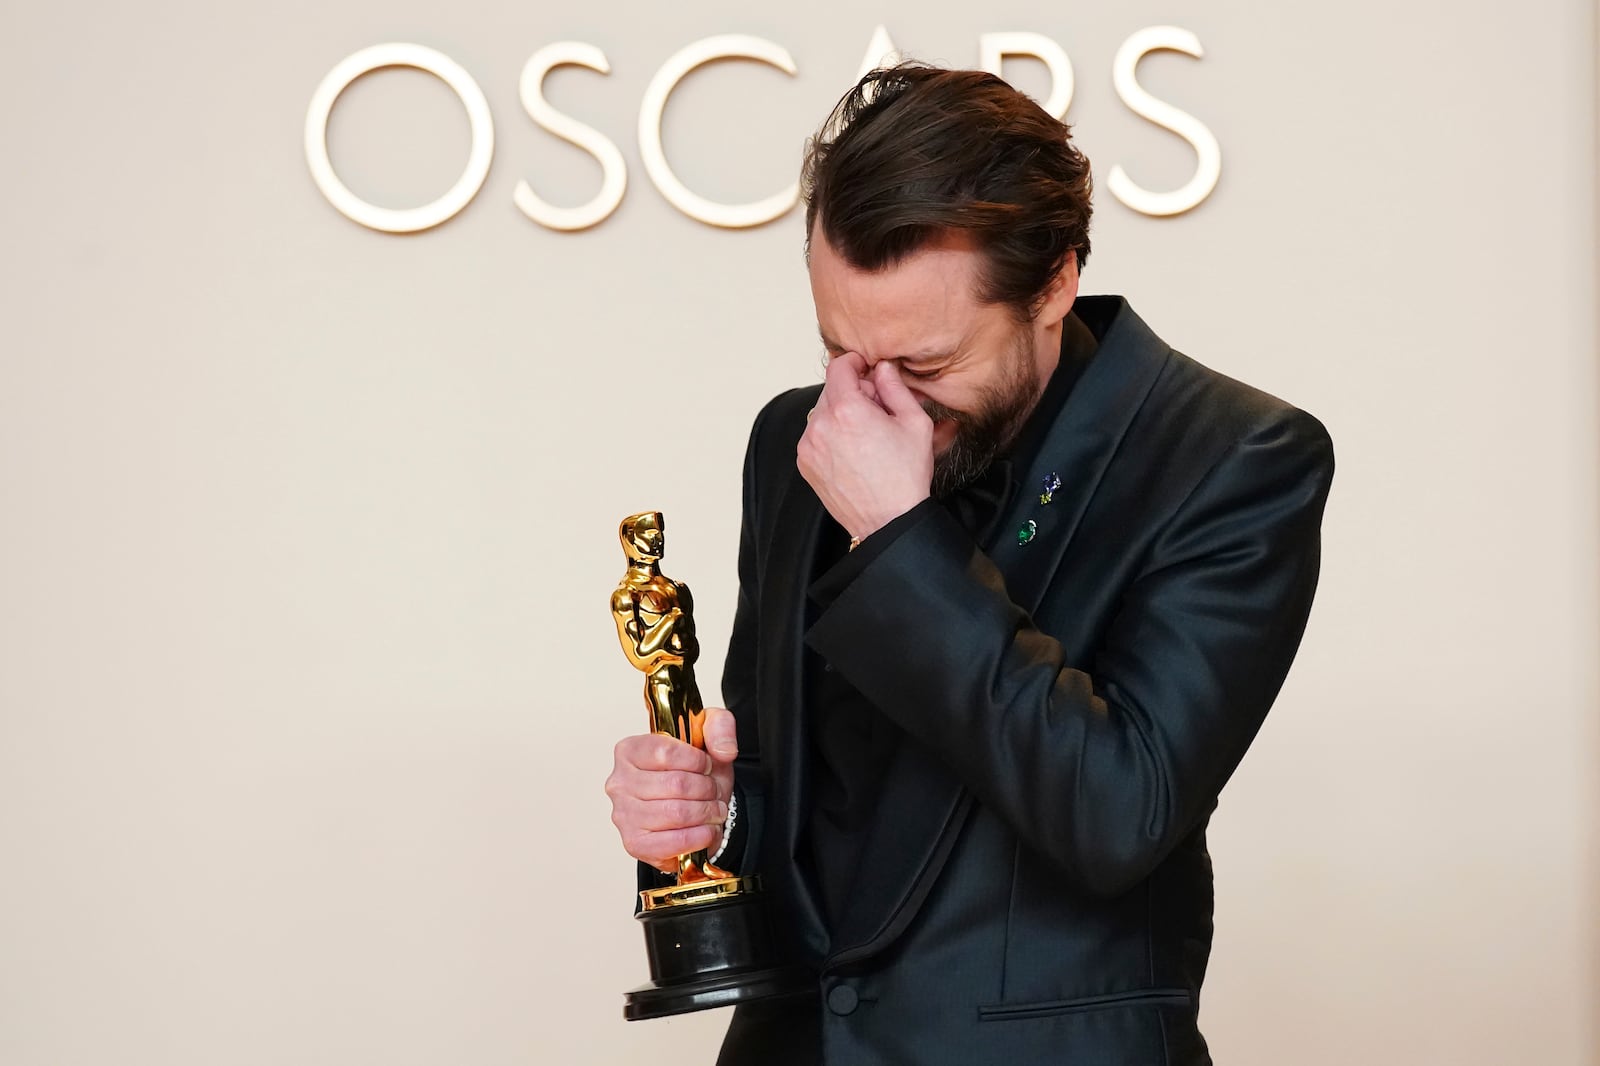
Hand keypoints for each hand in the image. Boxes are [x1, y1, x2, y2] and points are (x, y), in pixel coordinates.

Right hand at [605, 707, 736, 872]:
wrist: (694, 805)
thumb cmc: (693, 773)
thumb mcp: (709, 737)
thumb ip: (720, 726)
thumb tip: (723, 750)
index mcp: (629, 751)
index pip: (665, 752)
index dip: (697, 761)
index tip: (706, 766)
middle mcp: (619, 782)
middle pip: (675, 785)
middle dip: (706, 789)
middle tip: (713, 792)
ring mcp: (624, 815)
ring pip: (677, 813)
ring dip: (706, 813)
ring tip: (713, 810)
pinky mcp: (635, 843)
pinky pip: (674, 842)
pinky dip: (699, 836)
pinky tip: (706, 830)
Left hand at [797, 354, 933, 538]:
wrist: (889, 520)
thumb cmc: (905, 476)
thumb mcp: (914, 423)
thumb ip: (895, 387)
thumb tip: (882, 368)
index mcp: (846, 409)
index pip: (839, 366)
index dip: (855, 363)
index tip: (866, 369)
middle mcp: (820, 425)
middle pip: (832, 389)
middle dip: (854, 393)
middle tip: (878, 411)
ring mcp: (808, 446)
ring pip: (823, 412)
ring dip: (842, 414)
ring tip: (867, 436)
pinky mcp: (805, 463)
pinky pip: (816, 435)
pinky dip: (832, 435)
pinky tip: (854, 451)